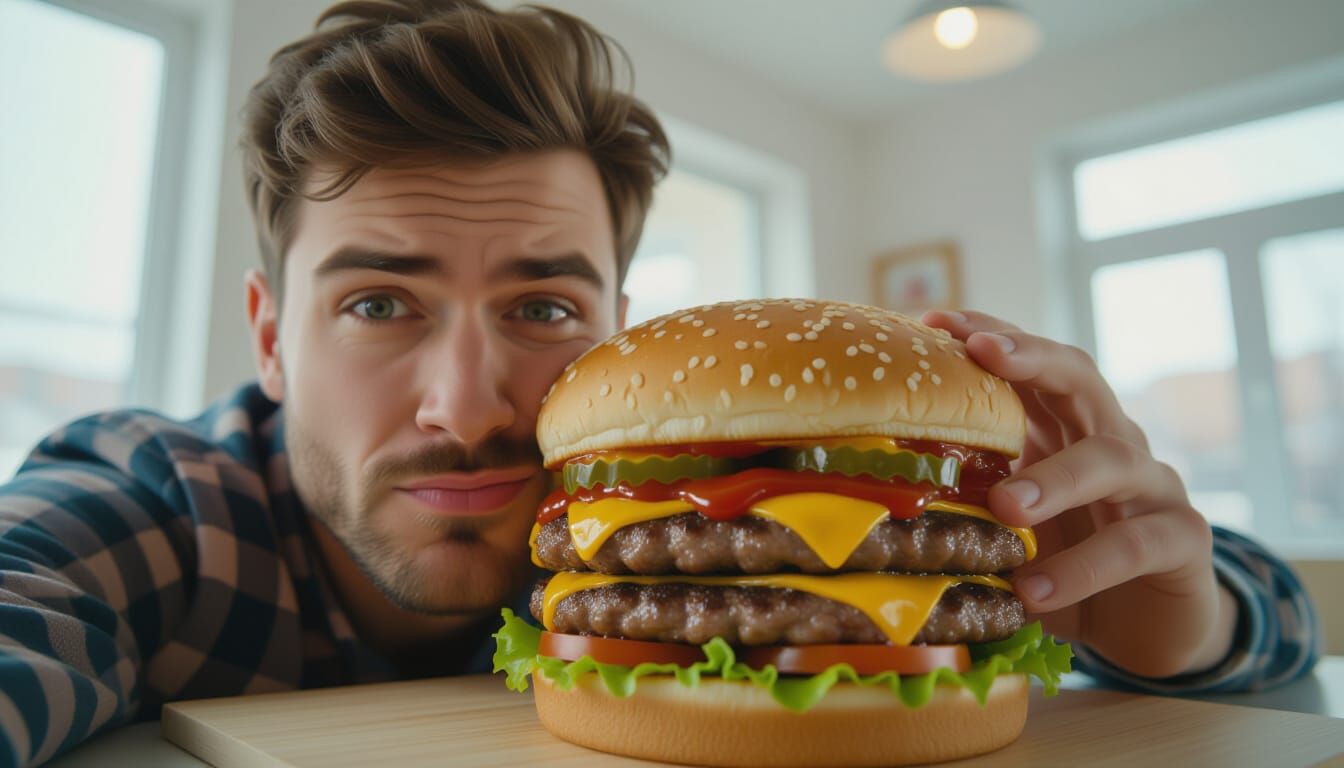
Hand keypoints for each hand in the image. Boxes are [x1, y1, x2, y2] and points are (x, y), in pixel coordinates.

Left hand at [922, 309, 1234, 677]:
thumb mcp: (1007, 531)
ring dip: (1056, 479)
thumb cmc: (1061, 566)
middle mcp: (1112, 441)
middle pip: (1081, 378)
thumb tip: (869, 503)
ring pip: (1112, 458)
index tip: (935, 321)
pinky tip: (1034, 589)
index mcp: (1062, 429)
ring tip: (1006, 507)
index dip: (989, 336)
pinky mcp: (1182, 539)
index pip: (1030, 366)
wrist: (1148, 631)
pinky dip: (1084, 567)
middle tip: (983, 353)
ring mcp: (1153, 485)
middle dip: (1032, 357)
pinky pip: (1136, 543)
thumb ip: (962, 508)